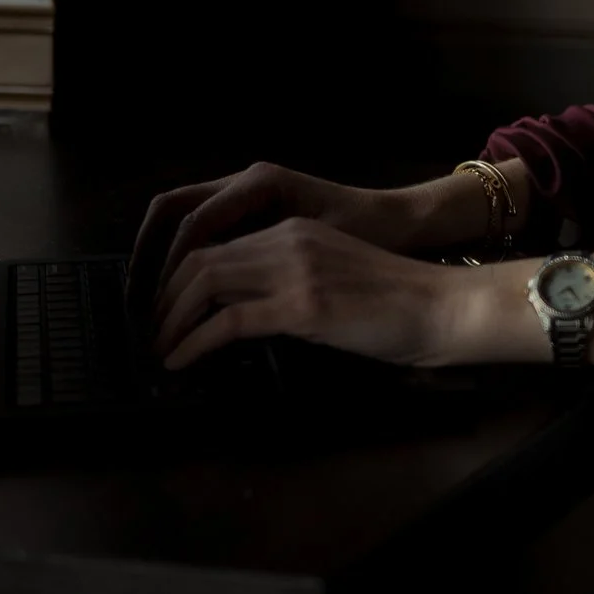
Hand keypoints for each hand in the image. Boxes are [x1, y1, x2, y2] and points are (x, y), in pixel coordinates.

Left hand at [151, 216, 484, 369]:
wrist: (441, 307)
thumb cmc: (396, 302)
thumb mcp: (335, 277)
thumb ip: (292, 282)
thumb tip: (245, 314)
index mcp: (297, 231)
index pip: (220, 246)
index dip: (180, 279)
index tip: (166, 312)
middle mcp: (289, 241)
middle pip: (201, 260)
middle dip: (165, 300)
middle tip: (153, 334)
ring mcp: (295, 271)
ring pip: (205, 283)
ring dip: (171, 320)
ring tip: (161, 350)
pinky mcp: (302, 306)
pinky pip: (227, 321)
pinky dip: (194, 343)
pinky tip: (182, 362)